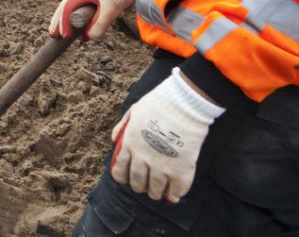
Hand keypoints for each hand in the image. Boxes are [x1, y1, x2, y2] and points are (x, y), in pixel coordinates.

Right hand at [51, 0, 137, 39]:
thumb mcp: (112, 7)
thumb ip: (100, 23)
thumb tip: (88, 38)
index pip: (67, 6)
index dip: (62, 21)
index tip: (61, 35)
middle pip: (67, 7)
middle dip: (60, 21)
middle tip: (53, 35)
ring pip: (77, 9)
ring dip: (70, 22)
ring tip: (65, 35)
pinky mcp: (101, 0)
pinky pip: (87, 11)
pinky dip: (83, 21)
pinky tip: (83, 30)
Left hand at [110, 70, 222, 201]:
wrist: (183, 104)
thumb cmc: (159, 103)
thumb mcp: (133, 111)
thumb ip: (122, 127)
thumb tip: (114, 139)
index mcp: (129, 144)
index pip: (119, 171)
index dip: (123, 178)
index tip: (127, 179)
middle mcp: (142, 158)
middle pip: (137, 184)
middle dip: (140, 187)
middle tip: (146, 186)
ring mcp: (161, 166)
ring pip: (155, 191)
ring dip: (156, 193)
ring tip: (159, 191)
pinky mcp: (180, 170)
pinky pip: (176, 191)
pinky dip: (175, 194)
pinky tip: (175, 192)